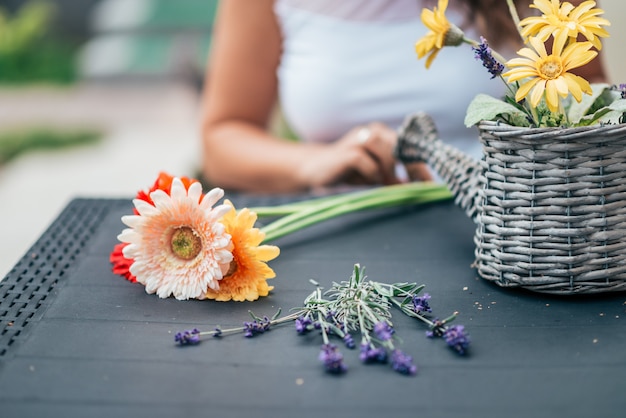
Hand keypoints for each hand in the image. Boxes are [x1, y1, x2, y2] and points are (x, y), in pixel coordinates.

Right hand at [297, 122, 431, 188]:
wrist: (315, 170)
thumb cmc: (348, 172)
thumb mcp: (375, 176)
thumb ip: (394, 178)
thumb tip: (417, 187)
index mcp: (383, 135)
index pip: (409, 146)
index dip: (420, 164)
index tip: (430, 183)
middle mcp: (373, 132)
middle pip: (402, 146)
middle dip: (411, 168)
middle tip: (417, 187)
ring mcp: (359, 139)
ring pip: (386, 150)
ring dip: (390, 170)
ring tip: (386, 185)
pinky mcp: (347, 151)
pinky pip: (366, 161)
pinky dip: (371, 174)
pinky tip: (368, 182)